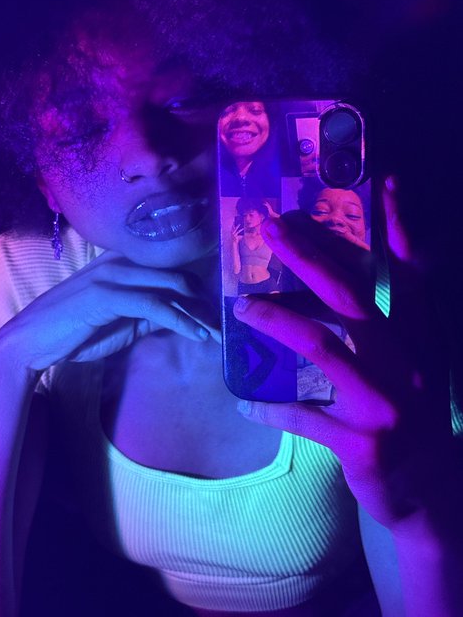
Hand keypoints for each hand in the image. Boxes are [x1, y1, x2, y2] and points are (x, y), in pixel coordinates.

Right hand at [0, 250, 212, 370]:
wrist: (31, 341)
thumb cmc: (73, 332)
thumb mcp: (120, 322)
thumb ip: (147, 314)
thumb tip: (178, 316)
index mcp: (121, 263)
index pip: (170, 269)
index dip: (197, 289)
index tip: (217, 311)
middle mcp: (120, 262)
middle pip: (178, 276)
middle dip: (204, 302)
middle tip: (222, 325)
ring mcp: (113, 275)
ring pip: (171, 288)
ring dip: (198, 314)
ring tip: (216, 333)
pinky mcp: (107, 295)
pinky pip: (156, 305)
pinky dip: (181, 321)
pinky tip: (197, 335)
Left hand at [233, 179, 452, 530]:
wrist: (429, 491)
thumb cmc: (410, 418)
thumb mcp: (409, 368)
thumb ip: (384, 329)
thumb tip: (330, 292)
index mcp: (418, 339)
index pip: (411, 273)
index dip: (400, 228)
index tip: (386, 181)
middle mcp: (407, 361)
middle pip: (350, 296)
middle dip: (307, 257)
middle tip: (268, 228)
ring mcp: (386, 402)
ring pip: (322, 347)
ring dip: (277, 321)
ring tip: (243, 308)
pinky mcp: (364, 444)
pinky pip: (304, 418)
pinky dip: (272, 409)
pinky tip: (245, 403)